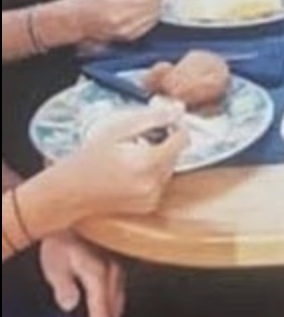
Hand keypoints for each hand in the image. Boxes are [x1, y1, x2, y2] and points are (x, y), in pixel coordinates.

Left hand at [38, 231, 125, 316]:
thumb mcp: (54, 264)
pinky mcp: (117, 258)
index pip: (102, 307)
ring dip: (115, 312)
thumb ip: (64, 286)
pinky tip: (111, 301)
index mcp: (97, 273)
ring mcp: (117, 263)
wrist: (70, 214)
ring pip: (120, 294)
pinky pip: (119, 284)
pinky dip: (116, 298)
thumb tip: (72, 305)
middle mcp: (112, 270)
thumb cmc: (59, 239)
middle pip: (115, 303)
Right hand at [61, 105, 187, 218]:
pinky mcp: (148, 206)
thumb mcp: (116, 130)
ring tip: (132, 157)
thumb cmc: (87, 159)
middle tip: (139, 140)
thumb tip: (177, 111)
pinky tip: (131, 172)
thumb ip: (151, 118)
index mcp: (148, 162)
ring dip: (159, 159)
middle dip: (164, 143)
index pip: (182, 139)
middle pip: (176, 154)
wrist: (67, 193)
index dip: (175, 127)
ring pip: (170, 168)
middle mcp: (153, 182)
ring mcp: (152, 197)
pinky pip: (161, 183)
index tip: (165, 122)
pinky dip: (152, 175)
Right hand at [75, 0, 163, 43]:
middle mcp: (127, 17)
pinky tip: (143, 8)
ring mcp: (129, 28)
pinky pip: (150, 25)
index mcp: (123, 0)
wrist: (79, 18)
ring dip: (156, 4)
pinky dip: (151, 16)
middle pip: (157, 4)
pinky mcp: (130, 36)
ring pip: (155, 15)